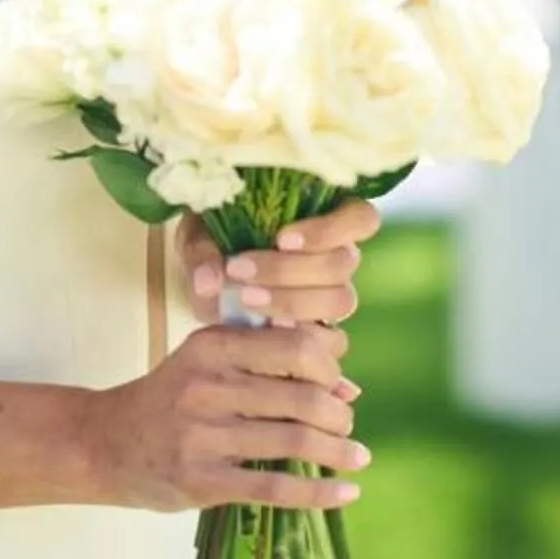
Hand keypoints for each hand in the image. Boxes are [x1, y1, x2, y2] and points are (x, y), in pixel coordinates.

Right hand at [89, 321, 367, 513]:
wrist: (103, 443)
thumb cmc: (170, 398)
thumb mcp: (209, 362)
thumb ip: (270, 365)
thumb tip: (348, 388)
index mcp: (214, 345)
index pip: (296, 347)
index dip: (331, 367)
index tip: (339, 386)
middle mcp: (208, 385)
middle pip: (303, 397)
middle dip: (339, 415)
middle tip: (347, 427)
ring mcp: (202, 434)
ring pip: (294, 440)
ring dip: (337, 452)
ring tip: (356, 457)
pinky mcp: (201, 480)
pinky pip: (273, 486)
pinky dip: (318, 492)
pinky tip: (345, 493)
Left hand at [177, 199, 380, 327]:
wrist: (207, 285)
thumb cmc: (212, 245)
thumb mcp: (198, 237)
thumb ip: (203, 253)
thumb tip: (210, 281)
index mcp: (324, 218)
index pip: (360, 218)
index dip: (329, 229)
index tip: (280, 238)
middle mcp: (337, 257)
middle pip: (342, 264)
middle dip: (289, 270)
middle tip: (240, 271)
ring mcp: (332, 296)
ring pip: (339, 300)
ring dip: (292, 301)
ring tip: (245, 300)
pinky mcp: (321, 332)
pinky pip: (330, 340)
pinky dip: (297, 337)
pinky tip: (263, 332)